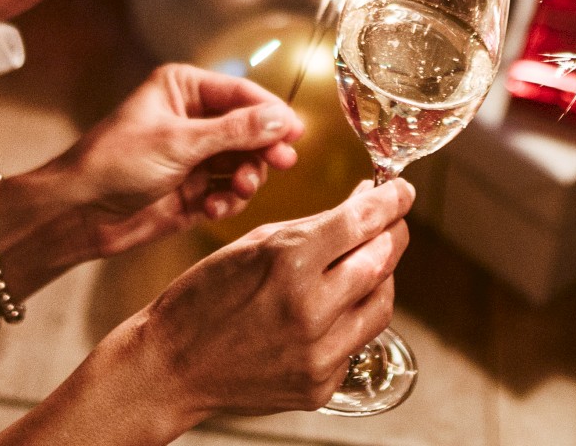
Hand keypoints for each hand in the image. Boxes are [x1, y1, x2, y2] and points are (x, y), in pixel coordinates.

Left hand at [48, 64, 305, 258]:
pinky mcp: (193, 191)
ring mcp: (193, 156)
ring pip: (243, 163)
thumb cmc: (116, 162)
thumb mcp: (180, 142)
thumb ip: (235, 131)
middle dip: (261, 149)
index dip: (272, 112)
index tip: (296, 133)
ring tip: (239, 190)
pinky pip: (228, 191)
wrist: (77, 213)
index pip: (242, 94)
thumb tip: (283, 118)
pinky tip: (213, 208)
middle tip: (278, 164)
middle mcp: (191, 118)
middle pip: (249, 130)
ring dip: (246, 178)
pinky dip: (228, 200)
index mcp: (183, 89)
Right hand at [116, 180, 413, 424]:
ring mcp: (319, 352)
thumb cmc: (204, 297)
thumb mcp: (254, 243)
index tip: (403, 191)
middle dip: (392, 234)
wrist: (172, 365)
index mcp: (288, 262)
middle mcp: (310, 309)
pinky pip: (356, 342)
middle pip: (382, 261)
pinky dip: (353, 318)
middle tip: (391, 222)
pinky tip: (335, 307)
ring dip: (381, 277)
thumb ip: (313, 226)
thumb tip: (362, 205)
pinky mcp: (320, 384)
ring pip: (381, 304)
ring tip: (366, 262)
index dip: (392, 202)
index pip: (361, 223)